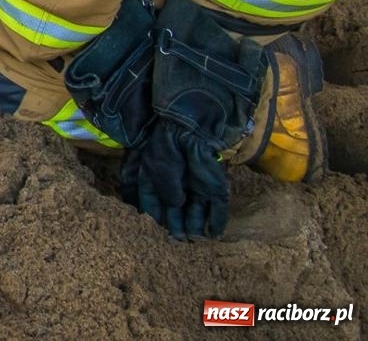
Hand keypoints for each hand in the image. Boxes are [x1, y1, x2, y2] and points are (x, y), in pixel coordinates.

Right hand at [120, 121, 228, 239]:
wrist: (187, 130)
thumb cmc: (165, 149)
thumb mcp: (156, 171)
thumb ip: (165, 193)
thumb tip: (175, 205)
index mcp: (158, 181)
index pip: (155, 205)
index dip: (155, 220)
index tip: (155, 234)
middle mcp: (179, 186)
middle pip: (178, 212)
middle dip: (177, 227)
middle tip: (177, 242)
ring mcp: (198, 187)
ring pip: (197, 212)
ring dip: (195, 228)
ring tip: (193, 242)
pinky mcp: (215, 187)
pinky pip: (218, 209)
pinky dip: (216, 222)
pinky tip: (213, 235)